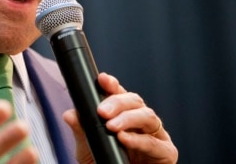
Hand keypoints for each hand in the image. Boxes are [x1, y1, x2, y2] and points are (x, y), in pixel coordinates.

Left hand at [63, 73, 178, 163]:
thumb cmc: (102, 163)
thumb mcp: (87, 147)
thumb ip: (81, 130)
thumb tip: (69, 114)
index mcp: (123, 115)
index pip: (119, 94)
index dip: (112, 84)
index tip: (102, 79)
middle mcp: (141, 122)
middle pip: (134, 101)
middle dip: (118, 101)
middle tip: (102, 111)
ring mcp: (155, 135)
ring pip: (148, 116)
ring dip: (128, 118)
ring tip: (111, 126)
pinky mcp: (166, 153)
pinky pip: (155, 143)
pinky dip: (139, 140)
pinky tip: (124, 138)